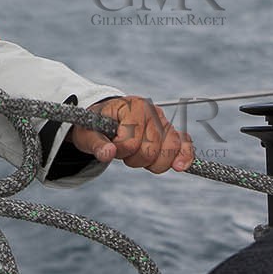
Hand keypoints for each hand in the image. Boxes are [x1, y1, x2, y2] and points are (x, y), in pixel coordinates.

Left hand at [68, 95, 193, 173]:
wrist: (105, 120)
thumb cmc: (96, 126)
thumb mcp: (88, 134)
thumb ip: (96, 144)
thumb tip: (108, 153)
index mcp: (132, 106)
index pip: (131, 140)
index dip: (120, 150)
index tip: (111, 144)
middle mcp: (152, 111)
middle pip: (152, 148)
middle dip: (135, 159)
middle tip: (123, 152)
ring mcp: (164, 122)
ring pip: (171, 149)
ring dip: (154, 163)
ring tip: (139, 158)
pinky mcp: (171, 133)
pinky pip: (184, 145)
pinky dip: (184, 156)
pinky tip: (180, 166)